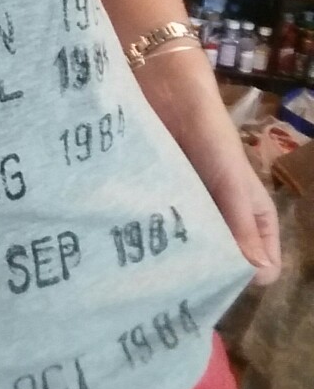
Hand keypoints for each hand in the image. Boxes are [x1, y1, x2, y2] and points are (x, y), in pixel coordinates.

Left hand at [136, 49, 281, 286]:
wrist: (164, 89)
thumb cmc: (210, 134)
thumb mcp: (232, 181)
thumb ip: (242, 225)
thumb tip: (259, 278)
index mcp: (249, 214)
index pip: (259, 263)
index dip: (241, 281)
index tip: (213, 298)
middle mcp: (218, 217)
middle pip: (216, 262)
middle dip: (200, 279)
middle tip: (172, 298)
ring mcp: (184, 209)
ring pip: (182, 250)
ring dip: (168, 263)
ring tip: (145, 284)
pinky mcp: (153, 198)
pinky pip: (151, 229)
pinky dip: (145, 241)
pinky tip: (128, 258)